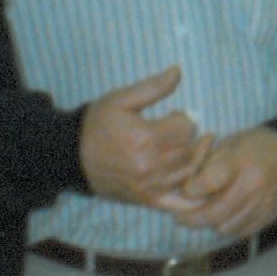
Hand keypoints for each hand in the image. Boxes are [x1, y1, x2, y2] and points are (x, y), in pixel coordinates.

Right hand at [78, 66, 202, 205]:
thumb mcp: (121, 100)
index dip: (185, 119)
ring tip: (196, 148)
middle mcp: (151, 167)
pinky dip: (195, 199)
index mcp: (145, 139)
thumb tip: (178, 71)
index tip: (176, 115)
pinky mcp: (147, 201)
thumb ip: (152, 87)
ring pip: (189, 174)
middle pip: (190, 152)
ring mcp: (150, 187)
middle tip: (185, 130)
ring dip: (197, 160)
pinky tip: (205, 189)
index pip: (186, 129)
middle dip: (192, 138)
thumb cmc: (97, 125)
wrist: (71, 157)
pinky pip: (179, 204)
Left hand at [159, 127, 276, 241]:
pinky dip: (230, 227)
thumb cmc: (256, 146)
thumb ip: (206, 165)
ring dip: (212, 223)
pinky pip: (241, 232)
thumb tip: (183, 189)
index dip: (188, 191)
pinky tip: (225, 217)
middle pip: (213, 213)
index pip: (205, 184)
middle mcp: (252, 186)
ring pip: (225, 227)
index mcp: (240, 161)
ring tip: (204, 215)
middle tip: (180, 217)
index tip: (182, 192)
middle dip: (191, 217)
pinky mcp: (269, 218)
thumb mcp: (229, 144)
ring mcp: (263, 205)